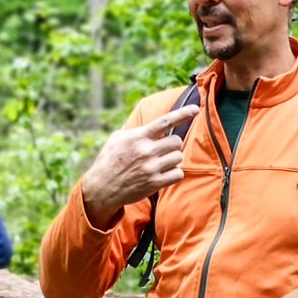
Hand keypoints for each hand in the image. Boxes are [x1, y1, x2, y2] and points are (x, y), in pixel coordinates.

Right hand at [80, 104, 200, 227]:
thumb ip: (136, 131)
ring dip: (172, 160)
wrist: (102, 188)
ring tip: (159, 163)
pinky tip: (163, 174)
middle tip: (162, 150)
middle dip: (172, 145)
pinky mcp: (154, 183)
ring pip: (178, 157)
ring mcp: (151, 167)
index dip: (183, 114)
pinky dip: (174, 174)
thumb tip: (153, 126)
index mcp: (138, 137)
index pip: (165, 121)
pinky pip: (178, 174)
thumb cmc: (109, 160)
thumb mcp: (117, 139)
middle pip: (177, 141)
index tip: (196, 109)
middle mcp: (146, 151)